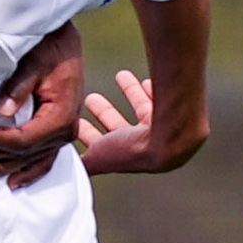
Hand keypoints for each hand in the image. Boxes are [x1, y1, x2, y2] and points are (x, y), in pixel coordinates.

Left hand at [0, 22, 83, 189]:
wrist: (65, 42)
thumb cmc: (49, 48)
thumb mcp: (32, 61)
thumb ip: (18, 87)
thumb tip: (2, 111)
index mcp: (61, 115)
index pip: (23, 140)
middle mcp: (66, 130)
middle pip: (25, 154)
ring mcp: (64, 134)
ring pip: (32, 161)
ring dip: (5, 167)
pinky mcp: (58, 132)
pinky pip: (44, 160)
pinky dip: (28, 172)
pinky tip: (13, 181)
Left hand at [76, 69, 198, 174]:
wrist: (170, 137)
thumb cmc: (134, 149)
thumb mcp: (98, 157)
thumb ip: (84, 162)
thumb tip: (66, 166)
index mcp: (127, 158)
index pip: (104, 147)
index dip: (89, 134)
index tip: (80, 121)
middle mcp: (145, 146)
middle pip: (120, 127)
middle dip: (105, 112)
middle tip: (91, 99)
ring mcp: (162, 130)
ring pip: (142, 109)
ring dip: (130, 92)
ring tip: (120, 75)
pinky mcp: (176, 114)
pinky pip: (162, 99)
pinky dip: (152, 90)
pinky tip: (145, 81)